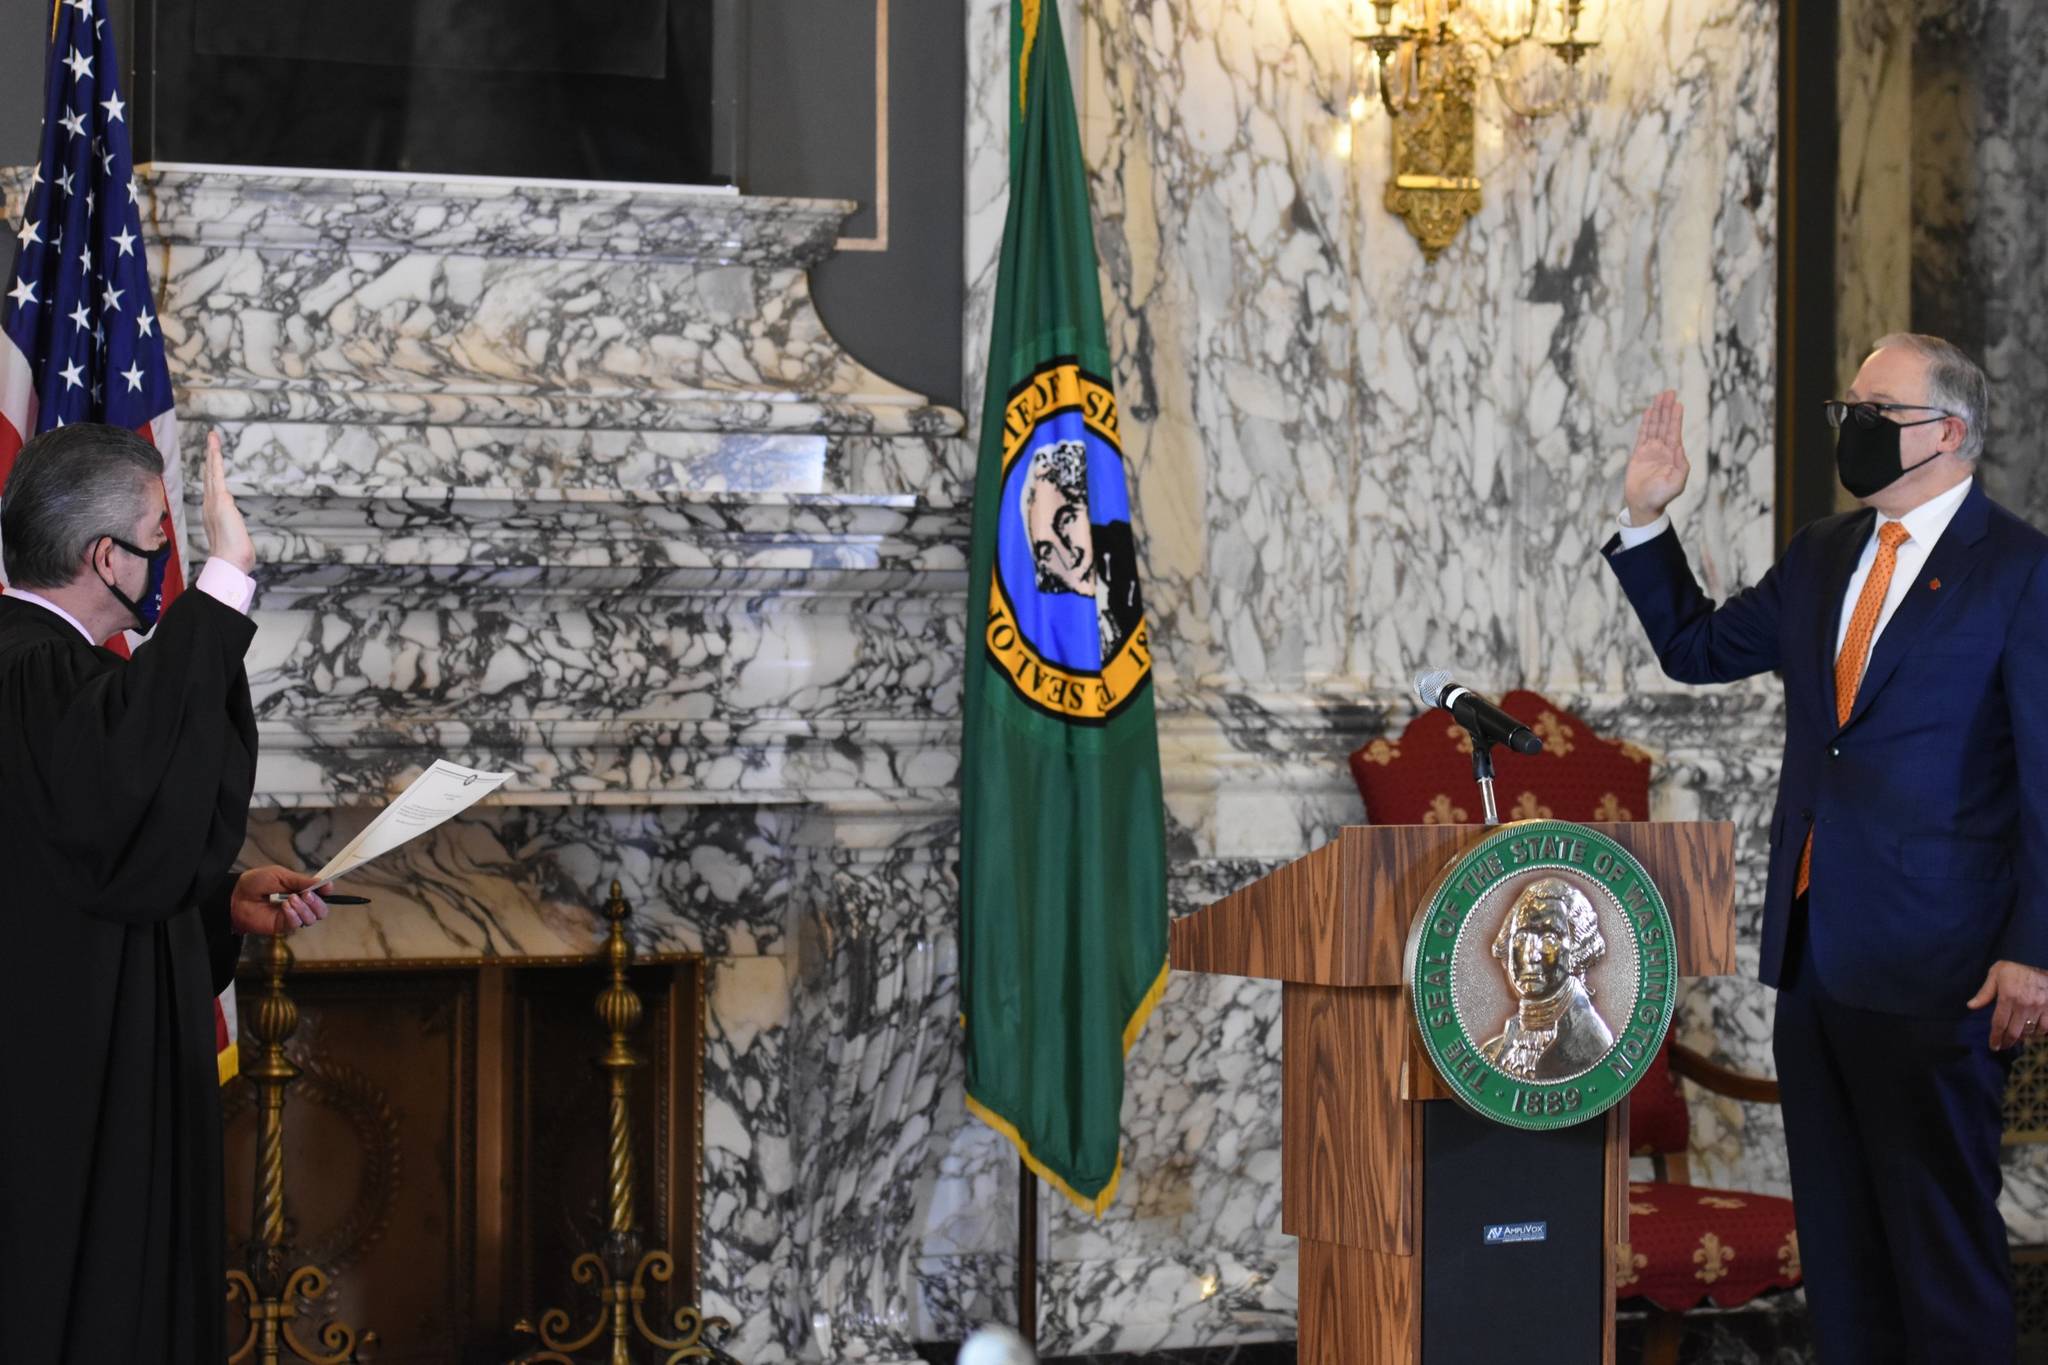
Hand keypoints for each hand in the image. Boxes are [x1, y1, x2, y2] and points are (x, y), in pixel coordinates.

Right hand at [202, 430, 255, 574]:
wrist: (229, 562)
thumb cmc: (233, 557)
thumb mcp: (235, 542)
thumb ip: (235, 537)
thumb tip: (239, 543)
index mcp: (213, 513)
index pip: (212, 489)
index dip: (211, 474)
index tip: (212, 461)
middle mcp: (210, 505)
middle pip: (209, 476)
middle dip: (209, 457)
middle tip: (211, 440)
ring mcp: (213, 501)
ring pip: (211, 471)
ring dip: (212, 453)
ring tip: (212, 437)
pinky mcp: (220, 499)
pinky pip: (216, 474)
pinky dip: (215, 459)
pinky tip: (215, 446)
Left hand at [229, 866, 330, 936]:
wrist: (235, 896)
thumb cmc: (255, 883)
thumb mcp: (280, 875)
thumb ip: (301, 880)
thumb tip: (324, 883)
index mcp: (300, 890)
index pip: (321, 893)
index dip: (326, 890)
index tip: (327, 886)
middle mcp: (299, 905)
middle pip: (321, 910)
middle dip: (317, 902)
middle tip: (307, 894)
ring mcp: (291, 917)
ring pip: (312, 918)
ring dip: (305, 908)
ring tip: (291, 899)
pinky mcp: (282, 927)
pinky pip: (297, 923)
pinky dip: (294, 914)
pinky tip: (285, 907)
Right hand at [1624, 390, 1690, 526]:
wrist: (1644, 505)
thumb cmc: (1661, 496)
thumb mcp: (1677, 483)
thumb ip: (1681, 466)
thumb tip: (1679, 447)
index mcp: (1673, 455)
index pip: (1674, 432)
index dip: (1675, 417)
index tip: (1677, 403)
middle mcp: (1663, 450)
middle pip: (1665, 424)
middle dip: (1666, 408)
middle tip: (1669, 392)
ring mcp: (1651, 451)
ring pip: (1654, 427)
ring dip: (1657, 412)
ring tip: (1659, 397)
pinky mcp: (1639, 455)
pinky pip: (1642, 435)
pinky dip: (1645, 424)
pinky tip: (1648, 412)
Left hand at [1967, 960, 2047, 1048]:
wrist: (2040, 962)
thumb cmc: (2015, 969)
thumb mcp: (1996, 974)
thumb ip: (1985, 992)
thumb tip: (1971, 1006)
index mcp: (2008, 996)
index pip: (1999, 1023)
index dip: (1995, 1037)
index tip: (1993, 1046)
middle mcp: (2024, 1004)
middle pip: (2014, 1031)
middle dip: (2007, 1042)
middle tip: (2002, 1046)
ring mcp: (2039, 1007)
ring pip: (2029, 1032)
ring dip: (2021, 1039)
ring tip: (2015, 1040)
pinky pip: (2044, 1028)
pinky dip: (2038, 1034)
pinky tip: (2031, 1033)